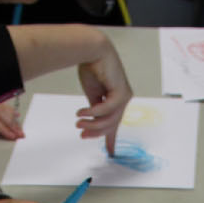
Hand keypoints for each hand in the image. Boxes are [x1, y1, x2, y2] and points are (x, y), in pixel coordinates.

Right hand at [76, 38, 131, 154]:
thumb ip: (94, 108)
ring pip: (110, 120)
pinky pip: (108, 109)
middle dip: (95, 132)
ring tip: (79, 122)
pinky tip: (83, 112)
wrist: (91, 49)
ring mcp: (124, 96)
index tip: (111, 153)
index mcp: (116, 100)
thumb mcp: (92, 93)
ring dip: (92, 123)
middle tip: (81, 133)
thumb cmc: (91, 67)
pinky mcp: (122, 92)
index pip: (114, 124)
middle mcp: (123, 100)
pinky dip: (94, 112)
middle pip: (111, 125)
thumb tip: (92, 122)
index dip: (111, 139)